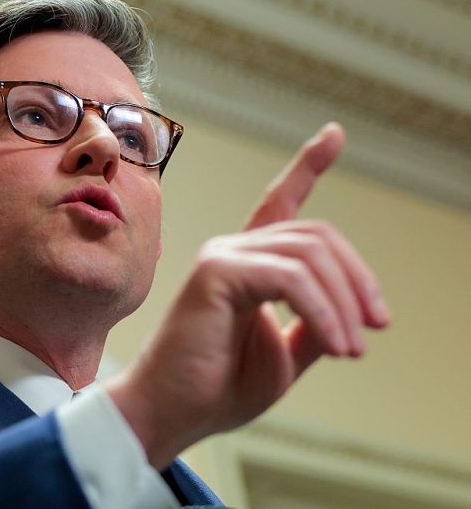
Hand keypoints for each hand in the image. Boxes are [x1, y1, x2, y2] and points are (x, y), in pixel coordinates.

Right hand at [106, 122, 389, 468]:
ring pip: (310, 255)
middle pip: (319, 237)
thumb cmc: (219, 386)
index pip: (281, 202)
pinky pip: (290, 279)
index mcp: (249, 264)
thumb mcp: (285, 354)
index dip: (308, 166)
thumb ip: (314, 325)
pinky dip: (323, 312)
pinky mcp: (215, 272)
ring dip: (345, 305)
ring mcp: (223, 256)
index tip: (332, 134)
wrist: (174, 413)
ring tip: (352, 349)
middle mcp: (234, 249)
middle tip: (374, 329)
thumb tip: (352, 312)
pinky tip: (335, 344)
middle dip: (359, 280)